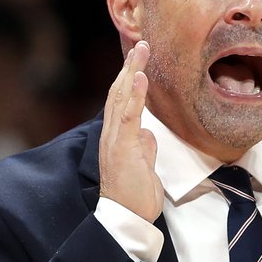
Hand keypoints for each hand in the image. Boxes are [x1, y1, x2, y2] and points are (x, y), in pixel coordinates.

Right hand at [99, 41, 163, 221]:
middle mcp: (112, 134)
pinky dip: (134, 94)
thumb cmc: (136, 195)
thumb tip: (149, 134)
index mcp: (118, 137)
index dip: (130, 78)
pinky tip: (139, 76)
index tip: (140, 59)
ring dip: (132, 71)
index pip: (122, 101)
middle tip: (142, 43)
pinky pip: (128, 115)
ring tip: (141, 49)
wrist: (128, 218)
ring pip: (121, 98)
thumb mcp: (145, 166)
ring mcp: (115, 139)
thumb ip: (145, 148)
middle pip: (119, 92)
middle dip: (130, 66)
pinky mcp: (122, 147)